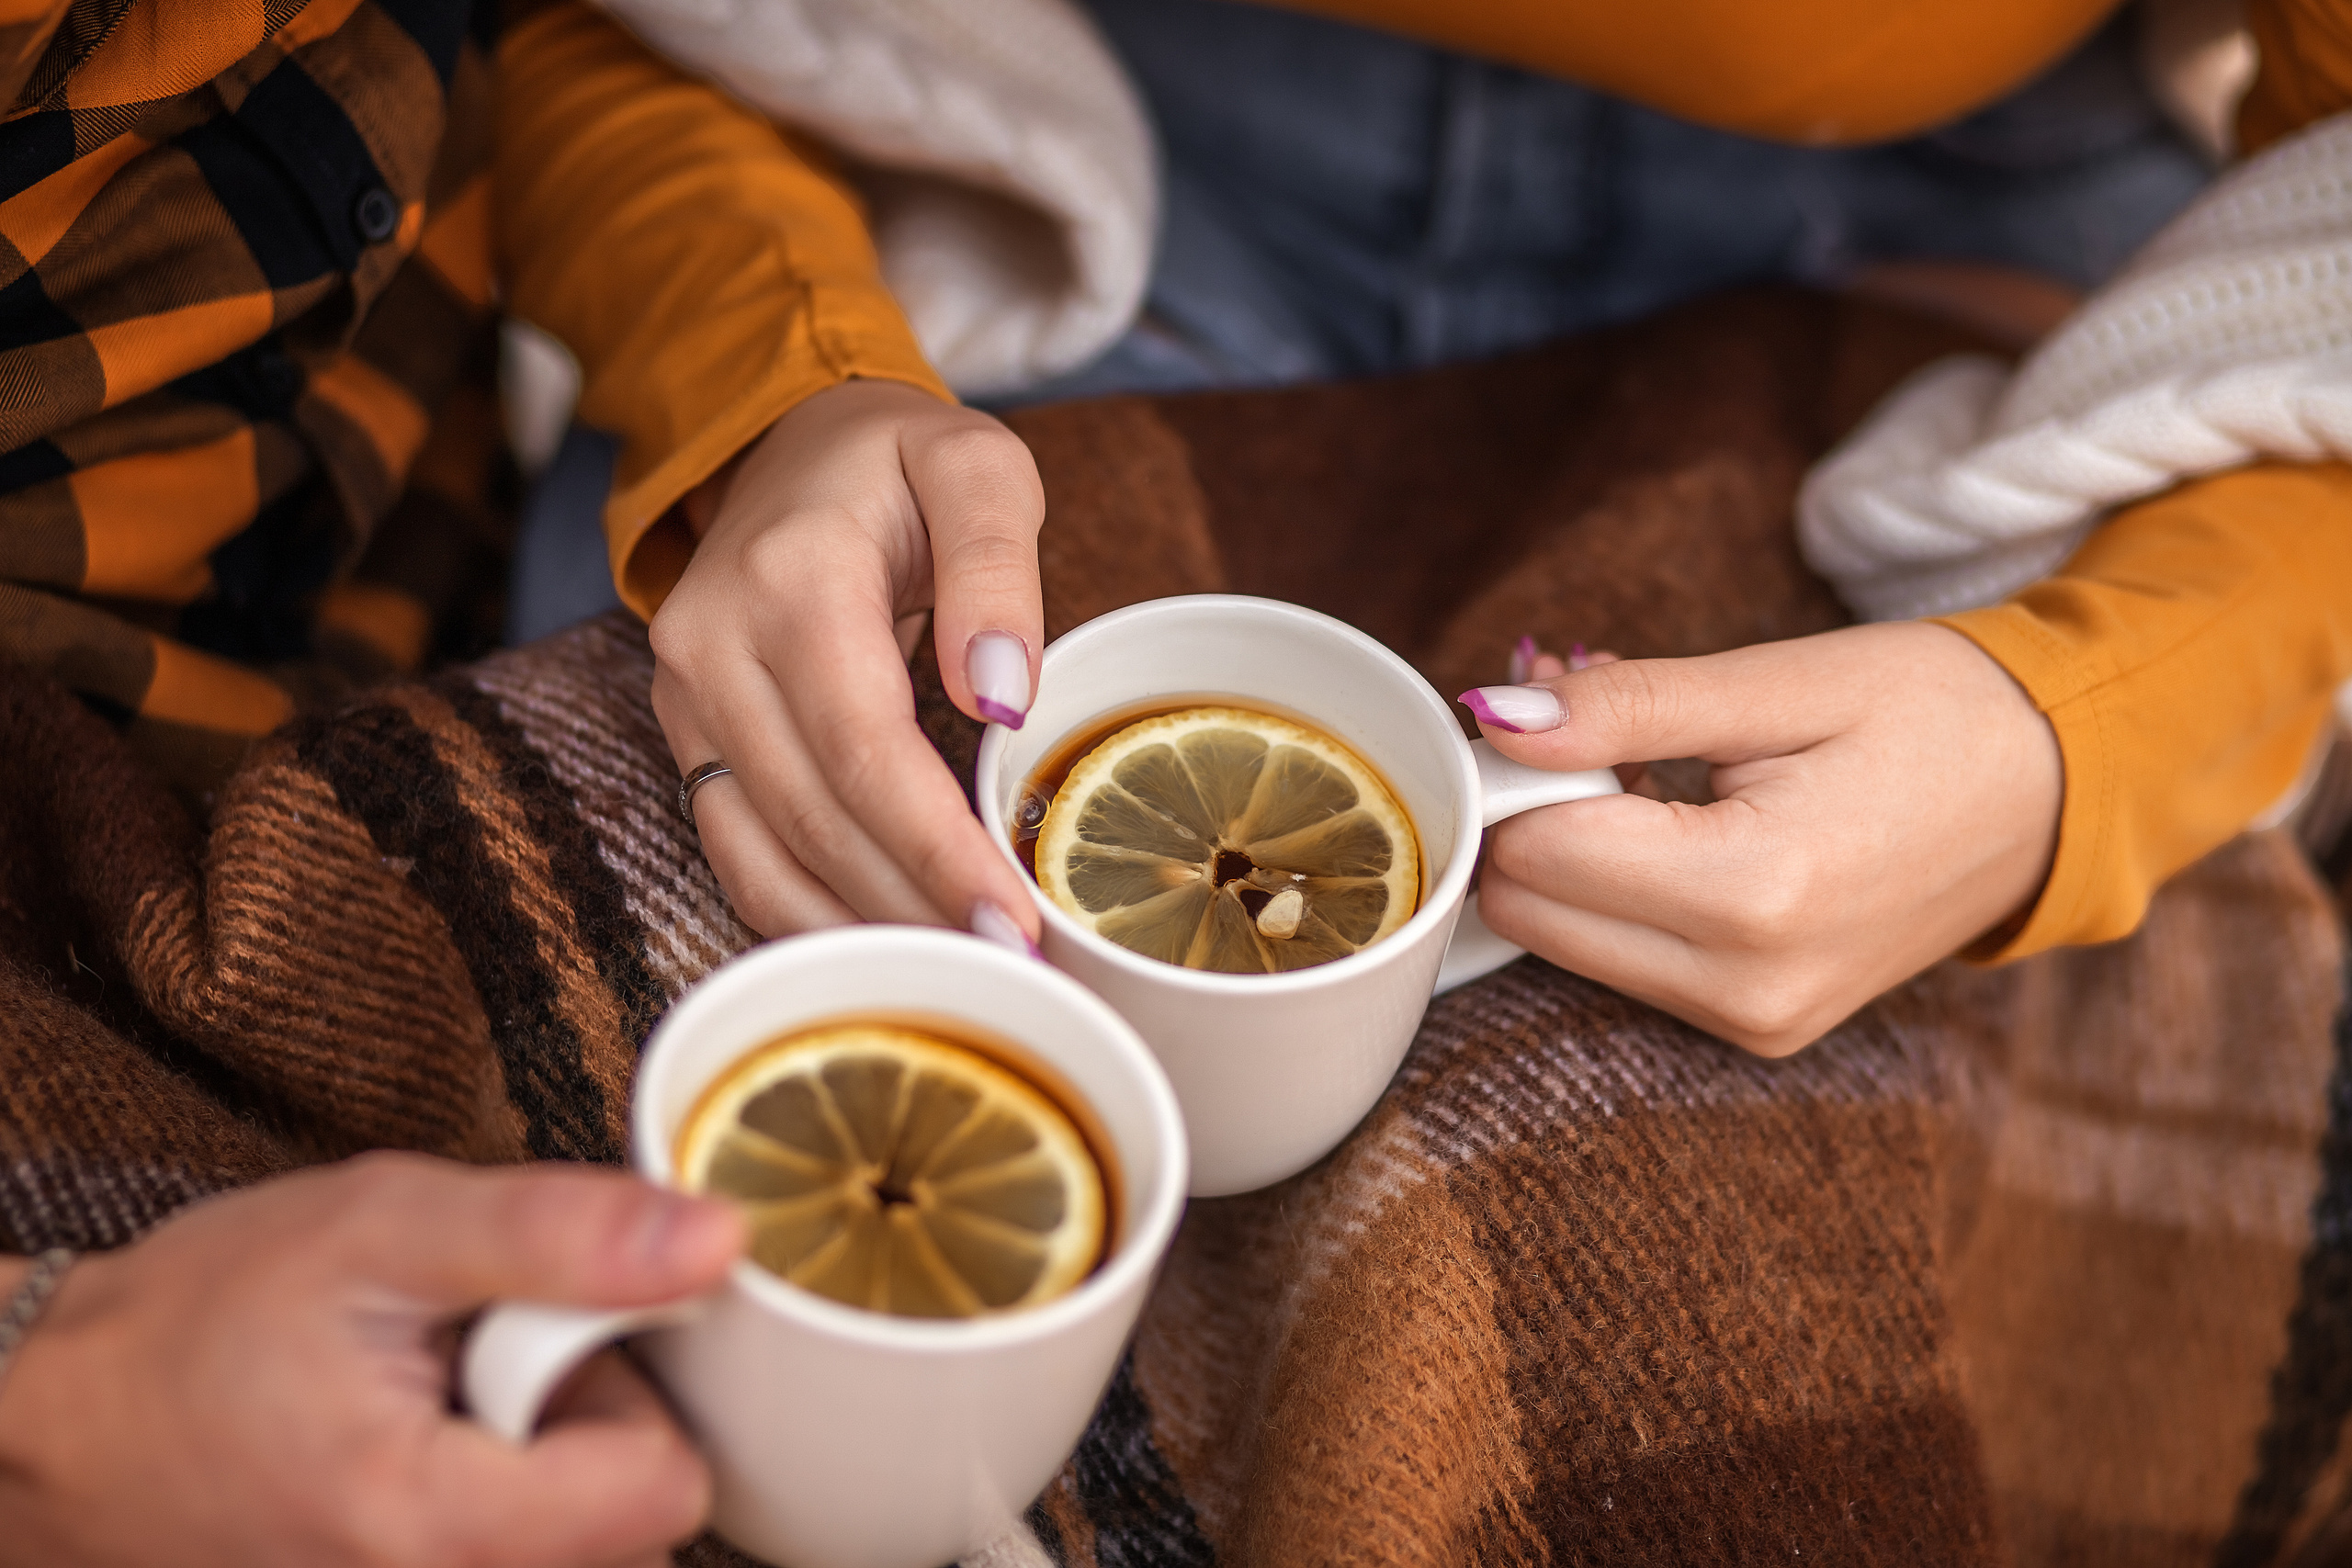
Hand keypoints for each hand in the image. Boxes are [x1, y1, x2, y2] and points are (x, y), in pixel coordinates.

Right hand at [0, 1154, 744, 1567]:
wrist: (58, 1424)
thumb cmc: (197, 1324)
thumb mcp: (382, 1227)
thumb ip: (562, 1235)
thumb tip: (718, 1239)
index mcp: (434, 1526)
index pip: (668, 1490)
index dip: (630, 1390)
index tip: (551, 1333)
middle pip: (630, 1519)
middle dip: (579, 1419)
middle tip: (469, 1356)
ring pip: (578, 1540)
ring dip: (536, 1459)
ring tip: (432, 1399)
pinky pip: (518, 1549)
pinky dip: (494, 1493)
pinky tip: (420, 1446)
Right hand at [648, 380, 1045, 941]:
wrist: (788, 443)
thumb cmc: (897, 461)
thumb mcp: (978, 467)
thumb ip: (996, 567)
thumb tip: (999, 691)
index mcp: (790, 579)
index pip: (864, 746)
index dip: (935, 846)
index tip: (1012, 918)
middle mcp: (713, 646)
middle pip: (815, 817)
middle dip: (914, 907)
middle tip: (1011, 970)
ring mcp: (685, 697)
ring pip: (762, 853)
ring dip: (859, 931)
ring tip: (959, 974)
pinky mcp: (686, 736)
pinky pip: (735, 850)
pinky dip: (806, 912)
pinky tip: (882, 948)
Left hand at [1461, 622, 2060, 1054]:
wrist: (2061, 789)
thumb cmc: (1937, 712)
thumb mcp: (1778, 682)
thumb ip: (1626, 708)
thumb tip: (1492, 712)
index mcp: (1755, 896)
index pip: (1536, 854)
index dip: (1514, 771)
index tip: (1551, 704)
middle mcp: (1747, 988)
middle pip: (1531, 915)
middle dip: (1531, 818)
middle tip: (1596, 732)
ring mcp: (1756, 1024)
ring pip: (1563, 945)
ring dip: (1570, 855)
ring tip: (1652, 773)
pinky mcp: (1760, 1029)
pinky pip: (1623, 964)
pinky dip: (1616, 892)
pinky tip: (1675, 825)